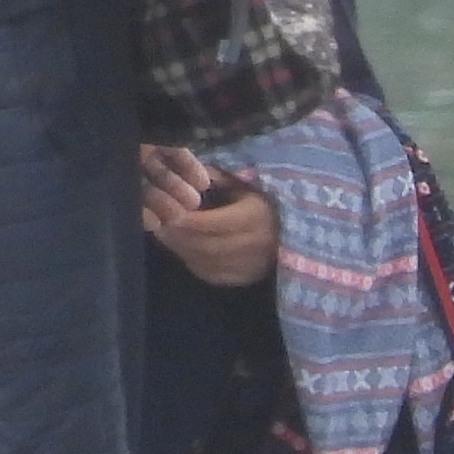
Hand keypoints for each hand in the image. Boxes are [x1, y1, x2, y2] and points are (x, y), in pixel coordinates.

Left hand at [141, 143, 278, 287]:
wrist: (295, 231)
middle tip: (158, 223)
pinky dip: (192, 261)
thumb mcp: (247, 184)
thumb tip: (192, 173)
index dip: (185, 219)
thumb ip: (220, 178)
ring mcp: (248, 267)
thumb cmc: (267, 201)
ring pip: (204, 262)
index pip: (210, 223)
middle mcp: (252, 246)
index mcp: (254, 218)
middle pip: (203, 245)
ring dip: (181, 249)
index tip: (167, 210)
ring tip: (165, 234)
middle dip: (177, 236)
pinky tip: (183, 247)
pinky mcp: (243, 279)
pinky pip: (210, 274)